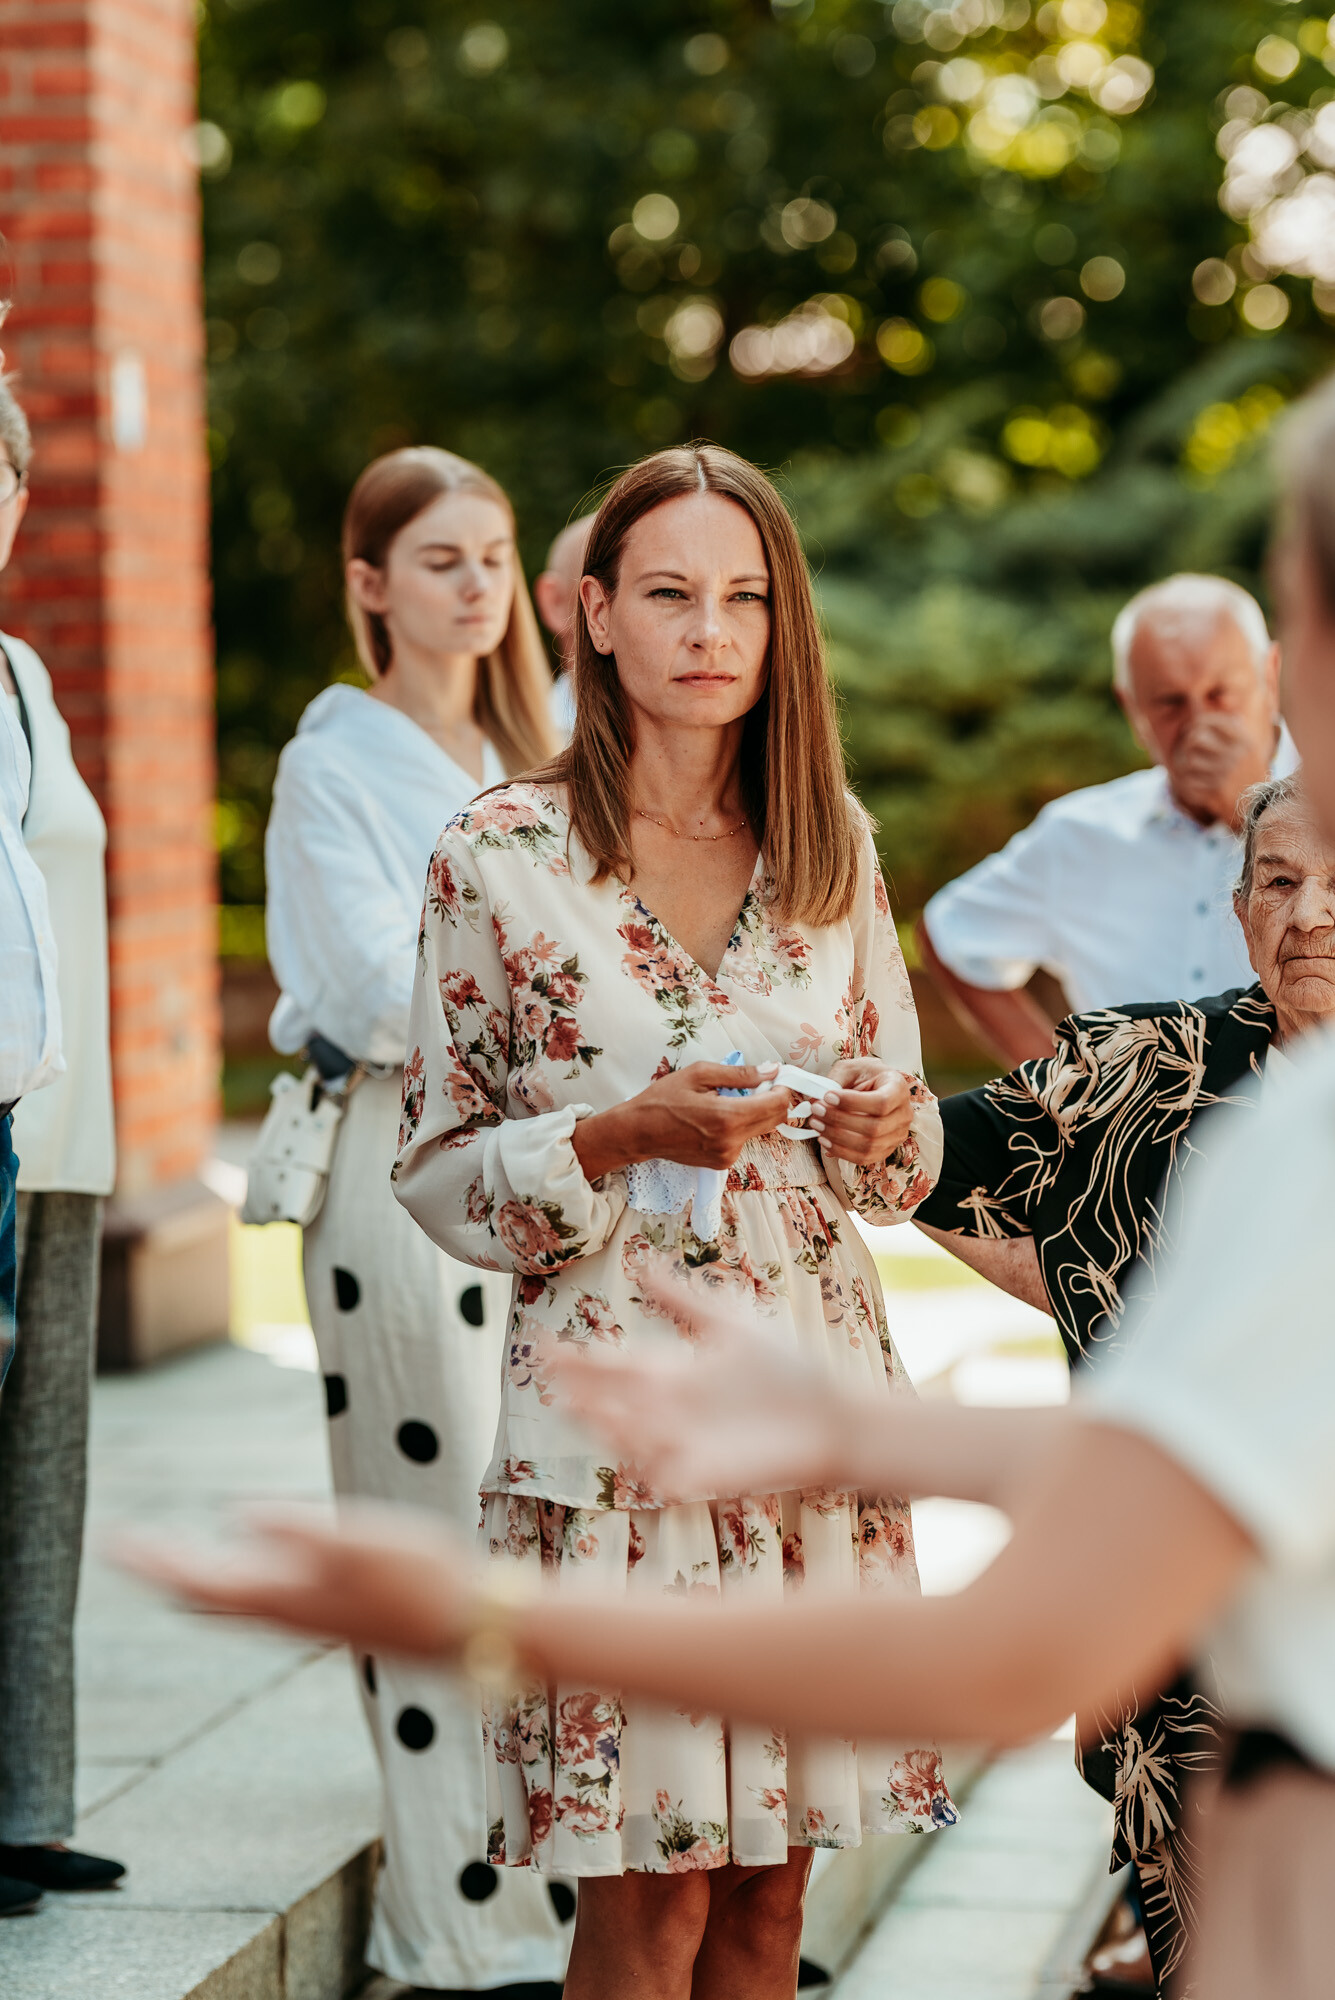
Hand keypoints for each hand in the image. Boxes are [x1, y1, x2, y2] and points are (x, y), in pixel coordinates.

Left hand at [116, 1503, 477, 1660]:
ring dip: (195, 1578)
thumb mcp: (359, 1540)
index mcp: (285, 1596)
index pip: (198, 1577)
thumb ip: (296, 1529)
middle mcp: (288, 1614)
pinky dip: (235, 1583)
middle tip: (125, 1547)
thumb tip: (237, 1516)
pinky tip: (246, 1572)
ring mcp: (312, 1619)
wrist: (472, 1626)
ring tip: (166, 1562)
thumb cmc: (421, 1577)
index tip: (112, 1540)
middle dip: (165, 1569)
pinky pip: (263, 1602)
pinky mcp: (336, 1615)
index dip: (154, 1557)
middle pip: (206, 1594)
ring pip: (233, 1602)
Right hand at [550, 1277, 871, 1501]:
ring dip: (603, 1424)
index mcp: (673, 1375)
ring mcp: (685, 1445)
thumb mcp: (731, 1322)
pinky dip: (643, 1462)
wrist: (835, 1415)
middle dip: (579, 1390)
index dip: (579, 1358)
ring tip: (577, 1406)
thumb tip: (642, 1264)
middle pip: (612, 1401)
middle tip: (546, 1374)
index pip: (615, 1366)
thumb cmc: (788, 1369)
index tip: (543, 1343)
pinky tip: (630, 1442)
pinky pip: (662, 1474)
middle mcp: (671, 1412)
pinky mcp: (706, 1475)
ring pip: (628, 1439)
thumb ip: (685, 1299)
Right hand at [572, 1062, 792, 1178]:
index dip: (783, 1088)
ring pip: (760, 1129)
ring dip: (755, 1112)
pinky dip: (740, 1125)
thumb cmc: (663, 1099)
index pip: (778, 1104)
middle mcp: (732, 1141)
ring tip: (729, 1099)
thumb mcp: (699, 1074)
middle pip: (775, 1119)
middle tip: (757, 1084)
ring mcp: (728, 1155)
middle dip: (773, 1099)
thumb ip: (740, 1074)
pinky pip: (744, 1139)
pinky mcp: (723, 1162)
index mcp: (728, 1117)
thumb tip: (771, 1070)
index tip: (776, 1077)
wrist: (638, 1132)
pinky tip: (718, 1116)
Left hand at [806, 1059, 914, 1164]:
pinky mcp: (885, 1149)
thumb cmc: (863, 1076)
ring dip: (837, 1138)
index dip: (853, 1103)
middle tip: (816, 1110)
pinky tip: (825, 1140)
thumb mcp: (850, 1069)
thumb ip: (835, 1081)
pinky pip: (864, 1158)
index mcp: (898, 1088)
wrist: (873, 1085)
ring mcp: (897, 1135)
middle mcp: (903, 1114)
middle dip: (839, 1121)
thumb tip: (816, 1101)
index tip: (828, 1096)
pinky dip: (841, 1152)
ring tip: (817, 1125)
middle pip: (874, 1127)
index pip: (882, 1102)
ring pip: (869, 1146)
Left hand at [1168, 713, 1271, 826]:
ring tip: (1188, 769)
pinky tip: (1190, 784)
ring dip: (1184, 766)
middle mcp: (1236, 755)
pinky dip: (1184, 784)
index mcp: (1244, 741)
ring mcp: (1225, 774)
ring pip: (1188, 761)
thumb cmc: (1249, 775)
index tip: (1192, 728)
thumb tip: (1221, 703)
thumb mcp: (1249, 748)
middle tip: (1186, 750)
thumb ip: (1235, 729)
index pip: (1212, 721)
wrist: (1260, 808)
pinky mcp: (1215, 792)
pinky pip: (1186, 782)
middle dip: (1186, 744)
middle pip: (1195, 738)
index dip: (1197, 722)